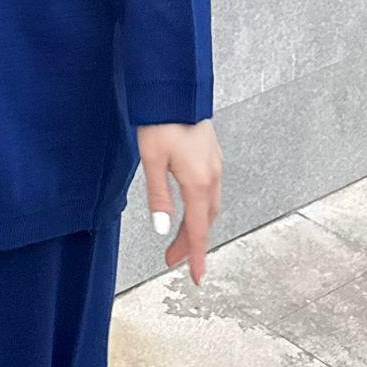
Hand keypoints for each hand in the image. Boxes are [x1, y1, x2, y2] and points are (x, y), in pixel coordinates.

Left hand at [137, 119, 220, 284]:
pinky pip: (211, 191)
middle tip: (173, 260)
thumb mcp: (152, 159)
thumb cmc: (161, 120)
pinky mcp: (211, 154)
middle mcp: (212, 176)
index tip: (197, 279)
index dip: (195, 256)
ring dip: (196, 225)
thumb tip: (162, 229)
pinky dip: (201, 208)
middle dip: (191, 243)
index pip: (197, 230)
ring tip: (178, 239)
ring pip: (210, 206)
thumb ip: (158, 195)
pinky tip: (190, 207)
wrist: (176, 88)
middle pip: (205, 221)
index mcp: (199, 182)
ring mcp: (215, 164)